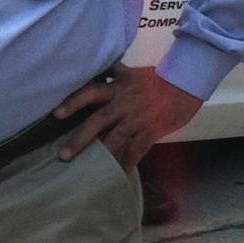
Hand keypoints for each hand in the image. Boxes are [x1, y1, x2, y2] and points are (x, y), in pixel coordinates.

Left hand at [53, 66, 202, 169]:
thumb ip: (115, 72)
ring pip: (115, 140)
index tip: (56, 114)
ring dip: (100, 156)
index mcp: (119, 87)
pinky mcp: (151, 132)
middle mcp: (125, 104)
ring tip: (86, 170)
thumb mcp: (134, 72)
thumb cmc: (159, 79)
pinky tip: (118, 175)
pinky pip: (136, 151)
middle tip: (64, 155)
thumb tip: (98, 67)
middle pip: (99, 121)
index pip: (92, 93)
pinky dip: (127, 164)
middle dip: (81, 139)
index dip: (74, 102)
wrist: (187, 86)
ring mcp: (138, 120)